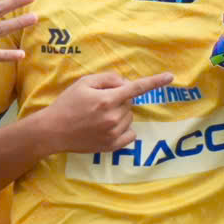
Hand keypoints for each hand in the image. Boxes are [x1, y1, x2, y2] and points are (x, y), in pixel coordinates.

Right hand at [45, 71, 173, 151]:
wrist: (53, 131)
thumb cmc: (67, 104)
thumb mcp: (83, 83)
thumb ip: (107, 79)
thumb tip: (125, 83)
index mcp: (106, 99)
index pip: (136, 88)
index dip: (155, 82)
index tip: (171, 77)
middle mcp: (113, 117)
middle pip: (130, 102)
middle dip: (119, 99)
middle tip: (99, 102)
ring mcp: (113, 133)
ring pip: (130, 117)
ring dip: (120, 114)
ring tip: (98, 116)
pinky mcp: (112, 146)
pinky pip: (130, 134)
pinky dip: (124, 129)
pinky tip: (107, 128)